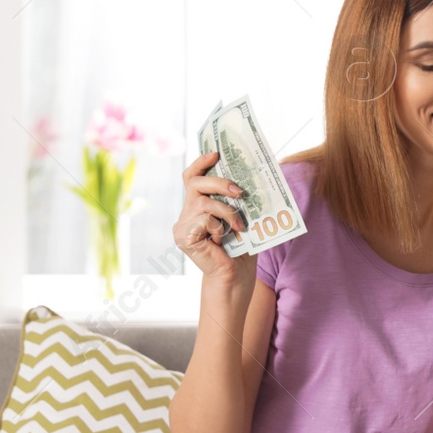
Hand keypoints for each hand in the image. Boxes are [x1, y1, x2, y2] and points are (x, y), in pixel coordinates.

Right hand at [173, 150, 254, 287]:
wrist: (234, 278)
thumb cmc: (240, 250)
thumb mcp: (241, 218)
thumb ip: (237, 200)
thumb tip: (250, 176)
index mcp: (198, 206)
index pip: (192, 177)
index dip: (202, 163)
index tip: (216, 154)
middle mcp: (186, 213)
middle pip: (195, 183)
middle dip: (220, 183)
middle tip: (240, 192)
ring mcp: (182, 225)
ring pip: (203, 201)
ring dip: (227, 211)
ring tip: (239, 226)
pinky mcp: (183, 236)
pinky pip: (204, 219)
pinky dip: (219, 227)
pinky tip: (223, 240)